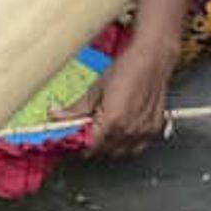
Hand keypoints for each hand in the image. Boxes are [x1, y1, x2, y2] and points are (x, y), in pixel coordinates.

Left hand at [84, 45, 170, 160]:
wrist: (152, 59)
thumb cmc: (126, 68)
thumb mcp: (96, 88)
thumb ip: (77, 108)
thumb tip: (57, 115)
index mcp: (112, 120)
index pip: (92, 146)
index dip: (82, 145)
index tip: (77, 140)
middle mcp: (129, 130)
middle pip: (105, 151)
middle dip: (95, 145)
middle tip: (89, 132)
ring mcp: (143, 131)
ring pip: (122, 152)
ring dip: (111, 147)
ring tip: (105, 131)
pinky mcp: (154, 129)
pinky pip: (138, 147)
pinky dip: (128, 145)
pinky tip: (122, 133)